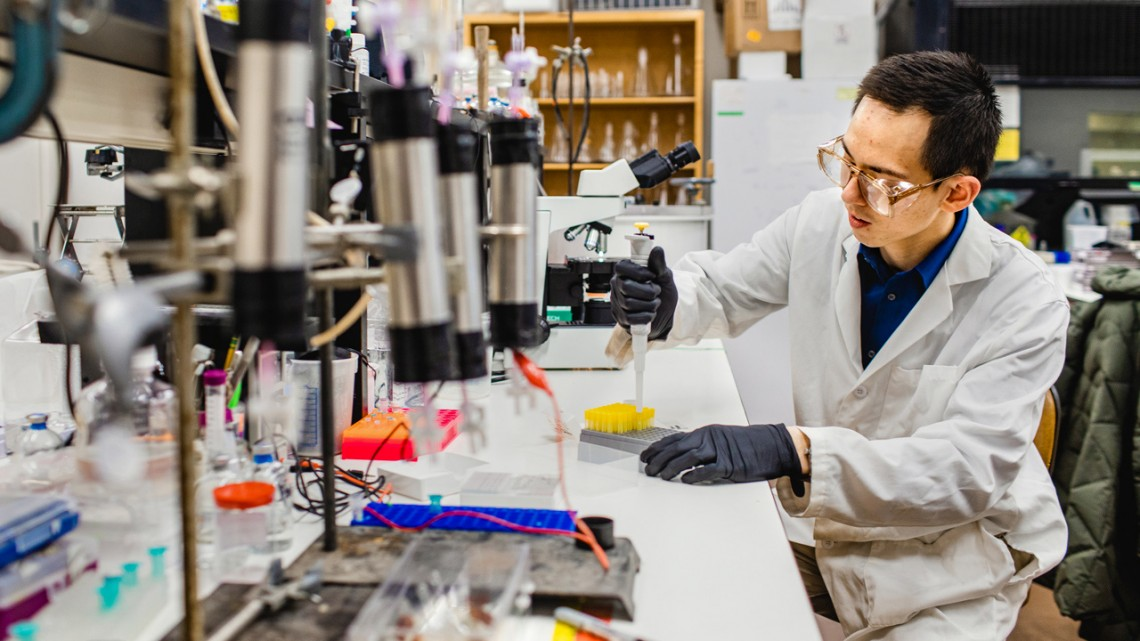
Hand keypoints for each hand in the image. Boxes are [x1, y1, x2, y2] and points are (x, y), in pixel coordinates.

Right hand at [610, 246, 677, 340]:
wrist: (666, 316)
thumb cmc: (663, 295)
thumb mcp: (665, 278)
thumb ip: (660, 265)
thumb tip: (657, 250)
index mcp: (626, 272)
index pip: (621, 267)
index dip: (637, 272)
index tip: (652, 276)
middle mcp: (618, 286)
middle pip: (625, 287)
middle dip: (647, 291)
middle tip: (656, 292)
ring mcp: (617, 302)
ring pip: (628, 303)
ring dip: (649, 305)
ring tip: (655, 303)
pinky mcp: (620, 318)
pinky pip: (630, 318)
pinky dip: (645, 317)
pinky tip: (650, 314)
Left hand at [640, 423, 805, 492]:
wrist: (772, 446)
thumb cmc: (747, 446)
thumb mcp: (720, 441)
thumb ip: (702, 448)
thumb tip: (679, 459)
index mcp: (706, 433)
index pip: (675, 439)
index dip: (658, 448)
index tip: (645, 456)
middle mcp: (710, 439)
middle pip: (678, 448)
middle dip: (660, 459)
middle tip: (648, 469)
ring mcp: (721, 451)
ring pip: (689, 457)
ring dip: (672, 467)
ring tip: (661, 476)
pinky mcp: (731, 465)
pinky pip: (708, 470)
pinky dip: (695, 475)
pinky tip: (685, 480)